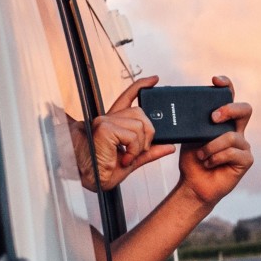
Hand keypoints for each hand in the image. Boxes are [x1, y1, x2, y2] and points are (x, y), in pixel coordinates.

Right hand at [73, 76, 175, 190]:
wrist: (91, 180)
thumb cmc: (105, 171)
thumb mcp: (134, 160)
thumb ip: (150, 151)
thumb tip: (169, 146)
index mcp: (114, 123)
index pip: (128, 98)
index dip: (141, 86)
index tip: (154, 80)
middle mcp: (108, 119)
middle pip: (141, 113)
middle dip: (148, 133)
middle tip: (138, 151)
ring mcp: (104, 122)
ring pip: (140, 124)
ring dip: (139, 145)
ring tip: (128, 157)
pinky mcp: (104, 128)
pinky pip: (132, 135)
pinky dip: (133, 149)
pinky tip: (124, 158)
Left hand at [178, 76, 252, 205]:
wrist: (193, 185)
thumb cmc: (192, 160)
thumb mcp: (188, 136)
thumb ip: (191, 122)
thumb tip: (177, 104)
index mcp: (223, 121)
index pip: (229, 97)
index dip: (226, 85)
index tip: (215, 81)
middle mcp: (236, 130)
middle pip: (245, 109)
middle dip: (229, 109)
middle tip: (213, 118)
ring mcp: (242, 145)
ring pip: (232, 136)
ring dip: (211, 146)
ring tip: (202, 155)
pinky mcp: (246, 160)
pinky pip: (233, 152)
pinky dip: (216, 158)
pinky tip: (209, 163)